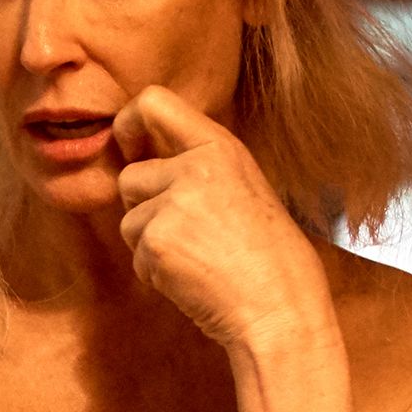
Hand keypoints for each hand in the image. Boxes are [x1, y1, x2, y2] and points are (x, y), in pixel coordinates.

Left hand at [111, 88, 337, 355]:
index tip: (130, 149)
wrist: (282, 310)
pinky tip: (196, 281)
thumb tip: (145, 161)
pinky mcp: (157, 241)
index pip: (154, 102)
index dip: (129, 124)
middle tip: (188, 238)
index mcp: (221, 147)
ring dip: (151, 247)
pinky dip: (157, 275)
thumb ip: (201, 170)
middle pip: (129, 177)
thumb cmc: (273, 261)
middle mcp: (195, 166)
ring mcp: (174, 203)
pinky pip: (136, 257)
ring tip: (200, 261)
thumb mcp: (245, 190)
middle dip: (144, 209)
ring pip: (129, 221)